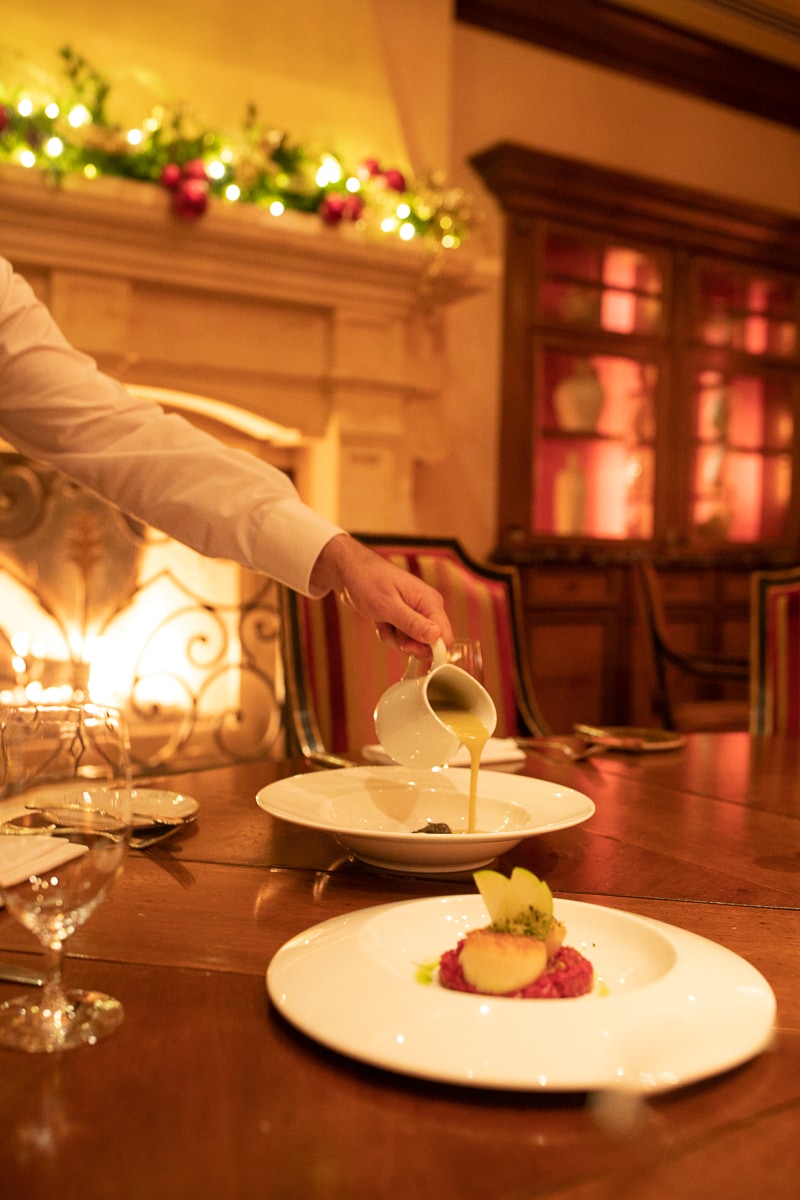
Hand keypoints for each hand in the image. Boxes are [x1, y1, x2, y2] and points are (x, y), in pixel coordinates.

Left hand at [310, 535, 452, 657]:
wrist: (349, 571)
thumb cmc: (367, 581)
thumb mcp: (387, 605)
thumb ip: (412, 623)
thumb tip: (436, 637)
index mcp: (430, 602)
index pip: (445, 637)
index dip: (430, 649)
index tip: (407, 648)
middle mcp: (427, 608)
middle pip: (430, 644)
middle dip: (409, 645)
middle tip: (392, 632)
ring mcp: (415, 613)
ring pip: (413, 643)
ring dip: (394, 639)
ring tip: (382, 621)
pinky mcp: (403, 617)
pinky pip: (401, 637)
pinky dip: (388, 634)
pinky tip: (380, 621)